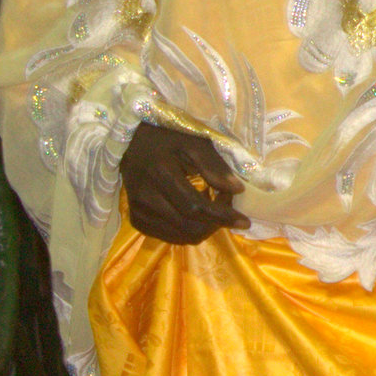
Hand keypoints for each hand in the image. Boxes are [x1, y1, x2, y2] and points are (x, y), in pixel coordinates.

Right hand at [117, 121, 243, 243]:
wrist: (131, 143)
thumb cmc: (167, 139)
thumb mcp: (194, 142)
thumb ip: (215, 166)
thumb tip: (238, 190)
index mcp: (161, 174)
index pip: (196, 207)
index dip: (222, 216)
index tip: (244, 220)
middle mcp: (146, 197)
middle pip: (189, 227)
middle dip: (216, 224)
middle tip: (227, 208)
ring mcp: (139, 211)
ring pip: (181, 237)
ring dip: (204, 228)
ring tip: (211, 208)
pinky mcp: (136, 220)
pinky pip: (169, 237)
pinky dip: (187, 230)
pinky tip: (193, 212)